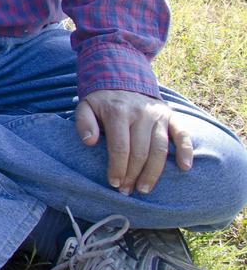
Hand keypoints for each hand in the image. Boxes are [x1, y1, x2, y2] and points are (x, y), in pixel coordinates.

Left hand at [77, 88, 193, 194]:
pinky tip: (185, 167)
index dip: (118, 168)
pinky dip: (186, 150)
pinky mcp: (171, 116)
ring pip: (160, 149)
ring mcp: (158, 115)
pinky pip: (182, 134)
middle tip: (127, 191)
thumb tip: (89, 142)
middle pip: (140, 152)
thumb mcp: (85, 107)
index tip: (114, 183)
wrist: (123, 78)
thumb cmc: (102, 100)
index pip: (120, 147)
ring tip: (145, 189)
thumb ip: (84, 123)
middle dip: (133, 175)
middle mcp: (141, 113)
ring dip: (154, 172)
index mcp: (118, 112)